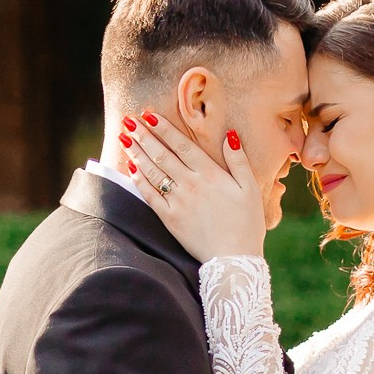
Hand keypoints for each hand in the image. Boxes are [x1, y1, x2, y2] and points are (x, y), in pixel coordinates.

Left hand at [118, 112, 266, 261]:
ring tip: (124, 138)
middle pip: (162, 154)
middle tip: (128, 120)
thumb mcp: (250, 189)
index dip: (163, 128)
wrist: (234, 259)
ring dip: (136, 152)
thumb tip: (230, 135)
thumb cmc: (246, 224)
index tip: (149, 115)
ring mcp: (178, 202)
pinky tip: (130, 167)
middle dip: (143, 135)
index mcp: (210, 174)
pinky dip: (139, 180)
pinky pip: (150, 195)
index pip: (182, 144)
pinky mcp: (170, 219)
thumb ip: (238, 160)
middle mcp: (190, 184)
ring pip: (152, 171)